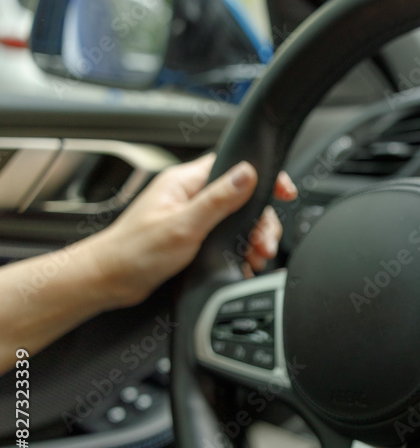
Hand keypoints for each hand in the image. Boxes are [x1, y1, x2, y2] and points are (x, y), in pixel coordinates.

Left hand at [85, 154, 296, 307]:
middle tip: (264, 242)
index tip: (283, 191)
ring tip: (256, 256)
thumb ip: (218, 199)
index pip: (233, 165)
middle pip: (241, 197)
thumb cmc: (133, 253)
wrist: (107, 282)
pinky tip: (242, 263)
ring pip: (236, 220)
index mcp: (185, 182)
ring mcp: (191, 216)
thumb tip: (247, 173)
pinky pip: (225, 237)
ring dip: (251, 238)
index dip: (262, 176)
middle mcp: (189, 195)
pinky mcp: (191, 236)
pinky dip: (238, 251)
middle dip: (260, 221)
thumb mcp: (183, 225)